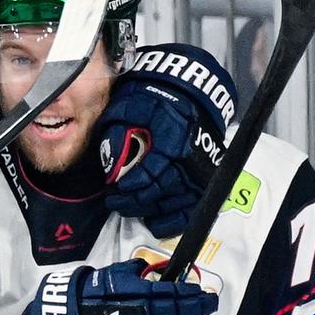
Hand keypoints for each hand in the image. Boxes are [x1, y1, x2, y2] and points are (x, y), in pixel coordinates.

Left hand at [97, 44, 235, 237]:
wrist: (189, 91)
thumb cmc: (156, 96)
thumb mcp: (131, 105)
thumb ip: (117, 133)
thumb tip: (109, 167)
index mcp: (172, 143)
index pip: (149, 175)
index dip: (130, 187)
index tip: (114, 190)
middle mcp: (188, 163)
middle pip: (157, 194)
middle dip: (132, 202)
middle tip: (115, 202)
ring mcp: (199, 175)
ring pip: (170, 205)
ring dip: (146, 211)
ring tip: (128, 208)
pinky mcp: (204, 183)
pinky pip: (188, 212)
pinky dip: (171, 222)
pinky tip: (153, 222)